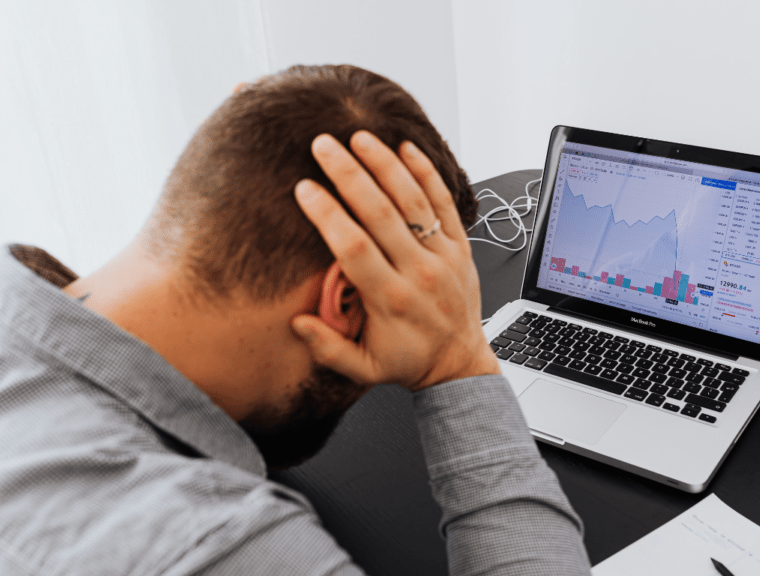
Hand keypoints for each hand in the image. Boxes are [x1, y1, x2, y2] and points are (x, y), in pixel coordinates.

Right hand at [291, 131, 499, 391]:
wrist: (459, 364)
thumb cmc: (409, 362)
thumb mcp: (364, 370)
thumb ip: (328, 348)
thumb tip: (297, 323)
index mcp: (390, 300)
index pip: (354, 247)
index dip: (328, 215)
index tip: (305, 189)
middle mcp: (418, 273)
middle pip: (381, 214)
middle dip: (349, 175)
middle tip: (323, 145)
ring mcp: (443, 256)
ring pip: (413, 201)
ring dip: (385, 165)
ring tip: (360, 137)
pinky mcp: (462, 247)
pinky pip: (445, 203)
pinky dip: (427, 173)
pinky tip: (407, 148)